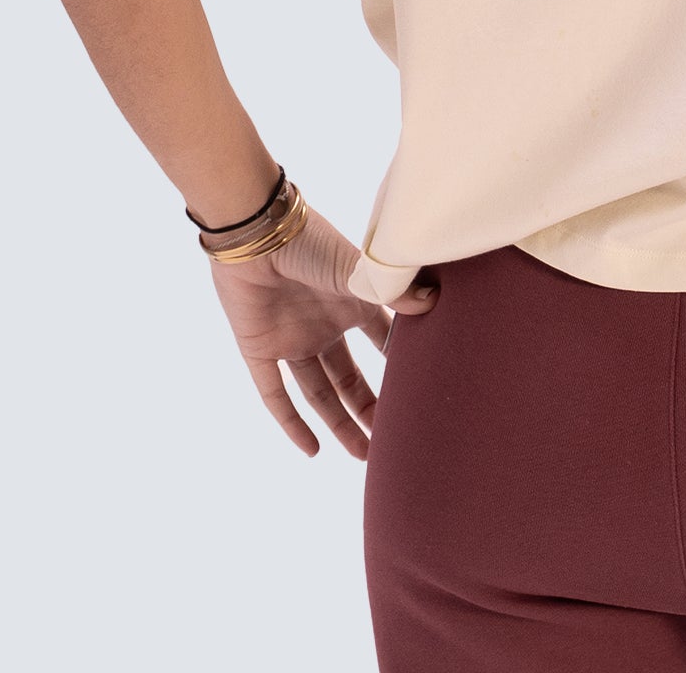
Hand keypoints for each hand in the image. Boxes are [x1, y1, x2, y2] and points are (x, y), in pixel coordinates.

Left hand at [207, 202, 439, 458]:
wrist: (253, 232)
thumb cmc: (308, 241)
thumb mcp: (355, 268)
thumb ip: (390, 289)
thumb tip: (432, 303)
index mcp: (351, 301)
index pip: (382, 341)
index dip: (400, 364)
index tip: (423, 390)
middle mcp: (324, 324)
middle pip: (351, 377)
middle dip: (371, 407)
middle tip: (393, 439)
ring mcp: (292, 339)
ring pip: (319, 392)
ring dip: (339, 422)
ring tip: (363, 454)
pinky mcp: (259, 350)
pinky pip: (276, 395)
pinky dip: (292, 424)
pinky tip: (312, 451)